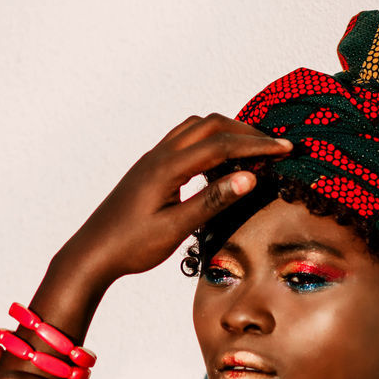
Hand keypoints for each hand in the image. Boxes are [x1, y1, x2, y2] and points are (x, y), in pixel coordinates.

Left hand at [62, 113, 291, 286]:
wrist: (92, 252)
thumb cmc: (131, 246)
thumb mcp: (175, 229)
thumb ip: (212, 202)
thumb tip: (249, 177)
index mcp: (168, 167)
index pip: (221, 144)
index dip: (256, 144)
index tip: (285, 149)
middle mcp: (159, 155)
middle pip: (210, 125)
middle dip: (245, 131)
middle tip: (274, 146)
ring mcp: (152, 159)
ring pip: (196, 128)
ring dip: (225, 131)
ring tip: (250, 148)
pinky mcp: (149, 168)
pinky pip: (184, 139)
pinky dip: (208, 140)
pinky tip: (217, 160)